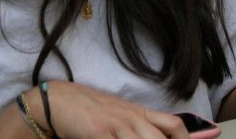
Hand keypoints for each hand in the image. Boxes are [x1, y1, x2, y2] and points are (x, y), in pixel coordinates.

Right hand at [34, 81, 188, 138]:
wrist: (62, 100)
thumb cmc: (93, 110)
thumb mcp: (122, 115)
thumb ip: (140, 126)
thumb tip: (159, 135)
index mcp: (141, 114)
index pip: (173, 124)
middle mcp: (133, 119)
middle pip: (159, 138)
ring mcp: (116, 125)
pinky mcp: (98, 133)